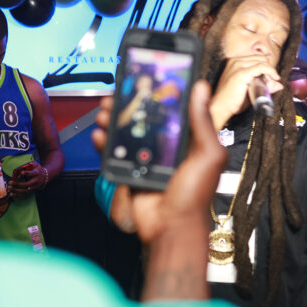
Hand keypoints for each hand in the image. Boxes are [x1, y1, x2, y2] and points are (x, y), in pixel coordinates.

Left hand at [9, 162, 45, 197]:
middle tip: (10, 182)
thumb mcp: (34, 164)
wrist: (44, 177)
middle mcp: (36, 181)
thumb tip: (18, 169)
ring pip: (25, 190)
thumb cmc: (36, 169)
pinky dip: (17, 195)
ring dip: (16, 190)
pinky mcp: (32, 191)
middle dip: (18, 184)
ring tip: (9, 188)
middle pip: (27, 184)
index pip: (32, 173)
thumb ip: (27, 165)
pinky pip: (24, 194)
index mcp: (37, 173)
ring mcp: (34, 187)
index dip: (27, 173)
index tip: (21, 172)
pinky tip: (11, 194)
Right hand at [92, 80, 225, 244]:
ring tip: (104, 112)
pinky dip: (104, 142)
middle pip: (143, 118)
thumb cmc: (195, 195)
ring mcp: (145, 159)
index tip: (144, 79)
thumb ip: (202, 122)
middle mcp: (166, 147)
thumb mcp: (207, 155)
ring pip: (125, 133)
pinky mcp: (129, 172)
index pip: (170, 110)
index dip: (157, 94)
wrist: (171, 228)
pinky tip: (99, 134)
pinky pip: (114, 153)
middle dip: (127, 105)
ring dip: (112, 120)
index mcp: (187, 140)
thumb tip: (201, 88)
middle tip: (115, 95)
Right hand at [209, 55, 281, 129]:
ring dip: (270, 70)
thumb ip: (263, 86)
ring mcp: (237, 66)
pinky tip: (274, 78)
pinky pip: (261, 67)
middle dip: (268, 68)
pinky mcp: (241, 73)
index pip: (255, 58)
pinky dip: (270, 71)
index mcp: (234, 62)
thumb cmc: (231, 101)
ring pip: (261, 61)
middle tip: (272, 80)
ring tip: (272, 81)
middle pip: (260, 58)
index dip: (266, 66)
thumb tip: (279, 84)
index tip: (271, 77)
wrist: (219, 108)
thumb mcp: (249, 90)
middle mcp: (235, 61)